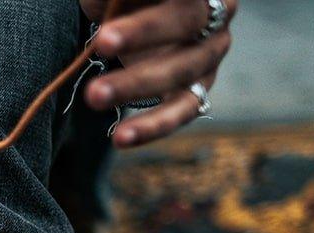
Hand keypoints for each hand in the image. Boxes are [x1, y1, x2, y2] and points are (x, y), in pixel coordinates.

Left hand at [81, 0, 235, 147]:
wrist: (140, 16)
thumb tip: (110, 0)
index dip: (150, 13)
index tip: (112, 25)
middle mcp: (218, 16)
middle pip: (187, 24)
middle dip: (143, 36)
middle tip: (101, 44)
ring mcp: (210, 56)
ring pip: (182, 72)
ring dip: (136, 86)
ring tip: (95, 96)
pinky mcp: (198, 89)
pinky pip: (181, 111)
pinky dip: (151, 126)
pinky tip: (120, 138)